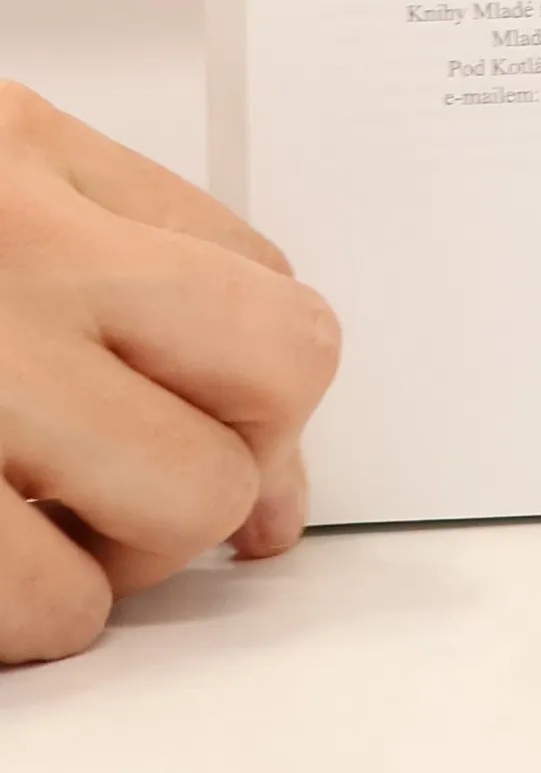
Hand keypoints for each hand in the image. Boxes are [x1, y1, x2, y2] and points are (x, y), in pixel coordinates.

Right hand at [0, 83, 339, 663]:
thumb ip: (137, 288)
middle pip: (276, 372)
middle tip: (134, 469)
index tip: (234, 423)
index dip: (270, 380)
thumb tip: (281, 498)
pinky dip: (45, 612)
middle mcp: (17, 252)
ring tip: (47, 510)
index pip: (264, 281)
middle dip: (232, 448)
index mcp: (31, 160)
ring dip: (138, 545)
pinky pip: (58, 604)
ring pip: (192, 498)